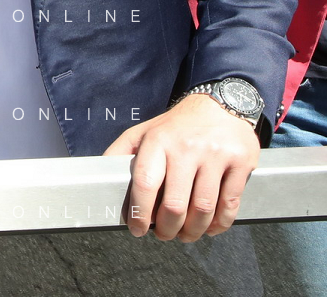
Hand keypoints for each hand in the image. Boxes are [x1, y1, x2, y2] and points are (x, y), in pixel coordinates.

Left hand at [104, 93, 258, 241]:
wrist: (220, 104)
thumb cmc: (176, 125)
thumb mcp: (143, 132)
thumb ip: (120, 153)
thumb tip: (99, 176)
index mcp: (158, 142)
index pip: (145, 184)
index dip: (140, 213)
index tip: (137, 229)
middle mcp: (186, 148)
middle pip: (175, 204)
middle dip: (167, 228)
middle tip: (164, 235)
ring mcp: (215, 156)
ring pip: (203, 208)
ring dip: (193, 231)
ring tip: (186, 235)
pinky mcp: (240, 163)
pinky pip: (229, 204)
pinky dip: (220, 224)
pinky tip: (210, 228)